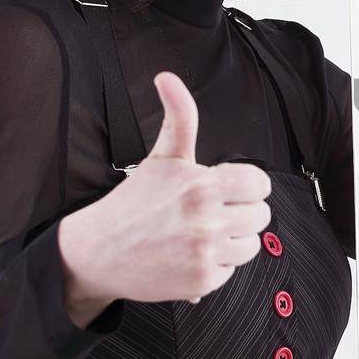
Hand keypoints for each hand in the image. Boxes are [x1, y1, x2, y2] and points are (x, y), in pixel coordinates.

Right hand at [58, 71, 272, 322]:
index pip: (260, 184)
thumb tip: (168, 78)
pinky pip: (233, 270)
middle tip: (211, 213)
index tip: (228, 190)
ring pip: (252, 244)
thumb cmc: (133, 202)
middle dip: (240, 212)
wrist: (97, 250)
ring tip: (201, 233)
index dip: (247, 186)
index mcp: (202, 184)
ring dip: (232, 240)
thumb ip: (179, 117)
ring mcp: (205, 251)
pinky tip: (191, 255)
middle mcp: (206, 219)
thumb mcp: (162, 157)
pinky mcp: (202, 280)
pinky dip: (217, 264)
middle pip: (261, 215)